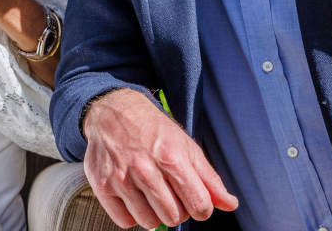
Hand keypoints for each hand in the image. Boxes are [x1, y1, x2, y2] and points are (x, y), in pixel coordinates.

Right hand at [83, 89, 237, 228]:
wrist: (113, 112)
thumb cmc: (154, 131)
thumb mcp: (186, 147)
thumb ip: (209, 178)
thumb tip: (230, 205)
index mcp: (171, 157)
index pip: (199, 205)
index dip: (202, 208)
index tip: (195, 200)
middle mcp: (144, 169)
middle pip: (174, 217)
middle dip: (178, 210)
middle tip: (171, 193)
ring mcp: (120, 178)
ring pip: (149, 221)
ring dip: (154, 213)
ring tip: (151, 194)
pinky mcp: (102, 186)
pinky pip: (124, 221)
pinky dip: (132, 215)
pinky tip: (134, 197)